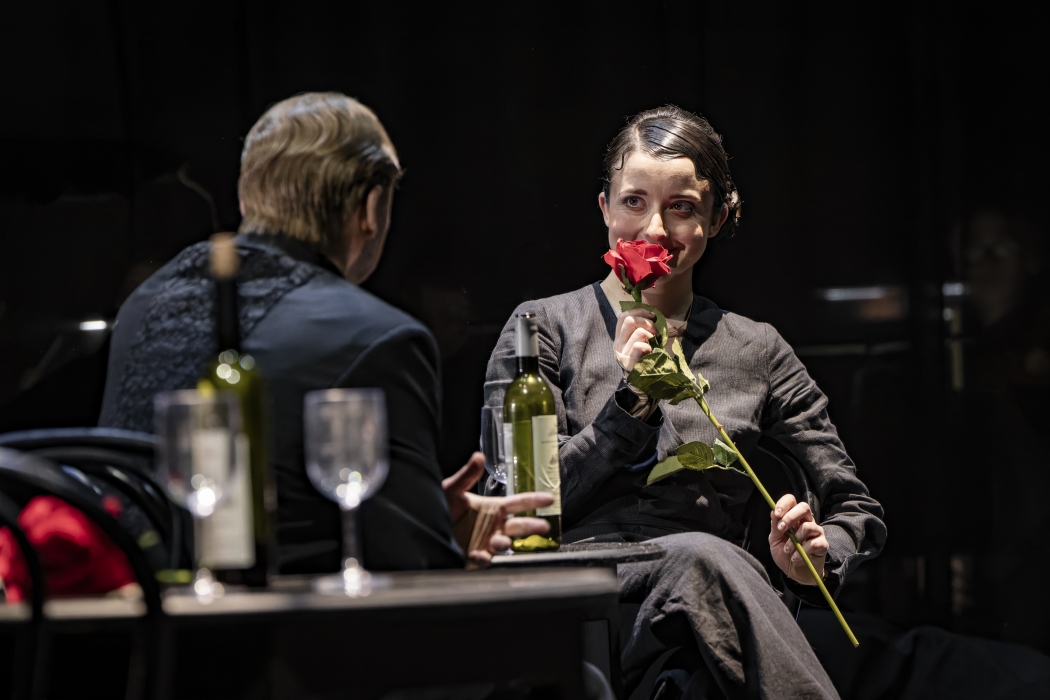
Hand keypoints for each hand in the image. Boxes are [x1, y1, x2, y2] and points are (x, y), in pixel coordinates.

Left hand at [442, 452, 552, 567]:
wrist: (423, 528)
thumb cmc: (439, 506)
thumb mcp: (451, 489)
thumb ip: (466, 475)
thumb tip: (479, 456)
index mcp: (492, 508)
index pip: (517, 503)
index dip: (533, 501)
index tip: (549, 498)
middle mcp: (493, 526)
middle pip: (519, 526)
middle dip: (532, 526)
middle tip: (544, 526)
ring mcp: (486, 542)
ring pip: (504, 544)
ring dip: (504, 542)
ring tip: (500, 540)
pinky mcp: (475, 557)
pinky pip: (484, 560)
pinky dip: (482, 558)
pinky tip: (475, 554)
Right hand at [614, 308, 657, 371]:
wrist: (641, 380)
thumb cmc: (643, 357)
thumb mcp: (638, 341)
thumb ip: (639, 328)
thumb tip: (651, 314)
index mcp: (619, 336)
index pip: (623, 316)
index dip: (638, 311)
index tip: (652, 315)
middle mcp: (618, 343)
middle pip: (629, 320)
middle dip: (647, 322)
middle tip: (655, 331)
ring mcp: (623, 352)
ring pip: (638, 332)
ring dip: (651, 335)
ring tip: (654, 343)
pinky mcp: (630, 360)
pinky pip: (639, 346)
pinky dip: (648, 346)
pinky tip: (650, 351)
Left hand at [769, 494, 827, 585]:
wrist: (795, 573)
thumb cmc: (785, 554)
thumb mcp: (775, 540)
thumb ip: (775, 527)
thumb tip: (774, 512)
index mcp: (793, 517)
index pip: (792, 500)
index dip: (784, 503)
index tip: (777, 514)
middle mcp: (806, 521)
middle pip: (804, 507)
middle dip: (790, 517)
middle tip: (782, 529)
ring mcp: (816, 532)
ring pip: (807, 526)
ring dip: (794, 540)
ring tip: (788, 550)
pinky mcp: (822, 544)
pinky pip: (813, 543)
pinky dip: (802, 552)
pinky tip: (796, 558)